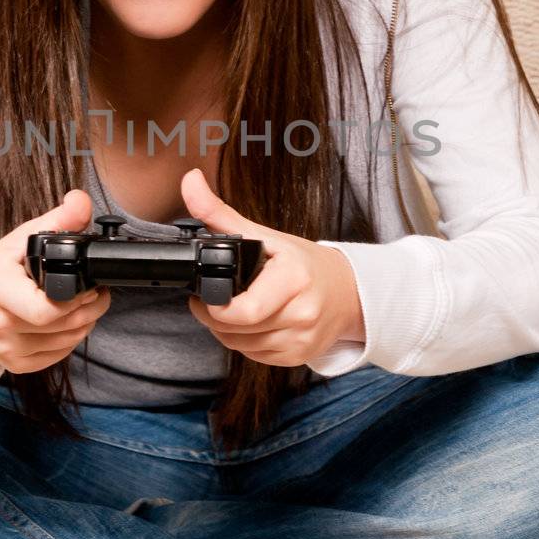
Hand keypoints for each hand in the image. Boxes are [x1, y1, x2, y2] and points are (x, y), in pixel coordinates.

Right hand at [0, 189, 111, 373]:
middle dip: (91, 307)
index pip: (47, 308)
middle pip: (64, 325)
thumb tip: (81, 201)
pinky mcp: (15, 365)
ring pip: (67, 341)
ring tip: (84, 303)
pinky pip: (59, 355)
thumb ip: (56, 221)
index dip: (77, 297)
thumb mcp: (20, 239)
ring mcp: (5, 349)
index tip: (88, 284)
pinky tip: (68, 320)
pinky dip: (72, 338)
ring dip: (86, 322)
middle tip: (97, 292)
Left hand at [178, 167, 364, 366]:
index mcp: (293, 279)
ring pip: (240, 347)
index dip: (213, 308)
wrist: (348, 292)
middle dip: (214, 317)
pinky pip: (255, 357)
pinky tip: (253, 324)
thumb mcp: (266, 235)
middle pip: (235, 330)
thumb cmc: (305, 264)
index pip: (242, 311)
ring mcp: (301, 339)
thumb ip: (220, 213)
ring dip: (228, 331)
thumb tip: (190, 181)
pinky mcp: (298, 357)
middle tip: (211, 300)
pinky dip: (246, 343)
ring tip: (234, 309)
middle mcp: (302, 313)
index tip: (204, 296)